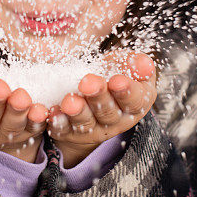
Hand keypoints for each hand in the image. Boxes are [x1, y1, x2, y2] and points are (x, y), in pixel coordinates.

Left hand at [48, 50, 156, 167]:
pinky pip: (62, 130)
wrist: (90, 94)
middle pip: (108, 112)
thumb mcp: (125, 66)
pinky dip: (57, 122)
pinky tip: (52, 112)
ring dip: (77, 112)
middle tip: (88, 82)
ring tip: (69, 101)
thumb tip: (145, 63)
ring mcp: (92, 130)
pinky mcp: (69, 133)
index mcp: (134, 105)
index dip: (127, 91)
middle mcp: (115, 122)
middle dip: (98, 97)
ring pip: (85, 123)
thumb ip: (136, 64)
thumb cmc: (113, 74)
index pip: (135, 101)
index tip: (117, 80)